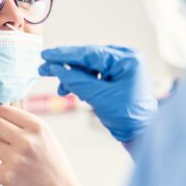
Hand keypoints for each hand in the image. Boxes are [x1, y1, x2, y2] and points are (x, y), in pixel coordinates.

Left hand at [0, 105, 86, 185]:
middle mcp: (27, 140)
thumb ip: (24, 124)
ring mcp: (17, 159)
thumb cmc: (51, 162)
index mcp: (37, 126)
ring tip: (8, 157)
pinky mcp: (8, 177)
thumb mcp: (46, 136)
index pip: (3, 110)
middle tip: (3, 140)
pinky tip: (0, 167)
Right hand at [39, 45, 157, 142]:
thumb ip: (75, 80)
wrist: (140, 132)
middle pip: (88, 58)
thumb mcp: (97, 97)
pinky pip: (94, 72)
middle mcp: (125, 57)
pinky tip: (74, 90)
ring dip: (73, 77)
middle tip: (44, 69)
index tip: (46, 55)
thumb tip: (54, 67)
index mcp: (126, 59)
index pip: (89, 53)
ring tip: (62, 90)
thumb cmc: (126, 116)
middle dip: (67, 67)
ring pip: (89, 66)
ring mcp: (121, 65)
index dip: (64, 55)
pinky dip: (82, 81)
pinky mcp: (117, 73)